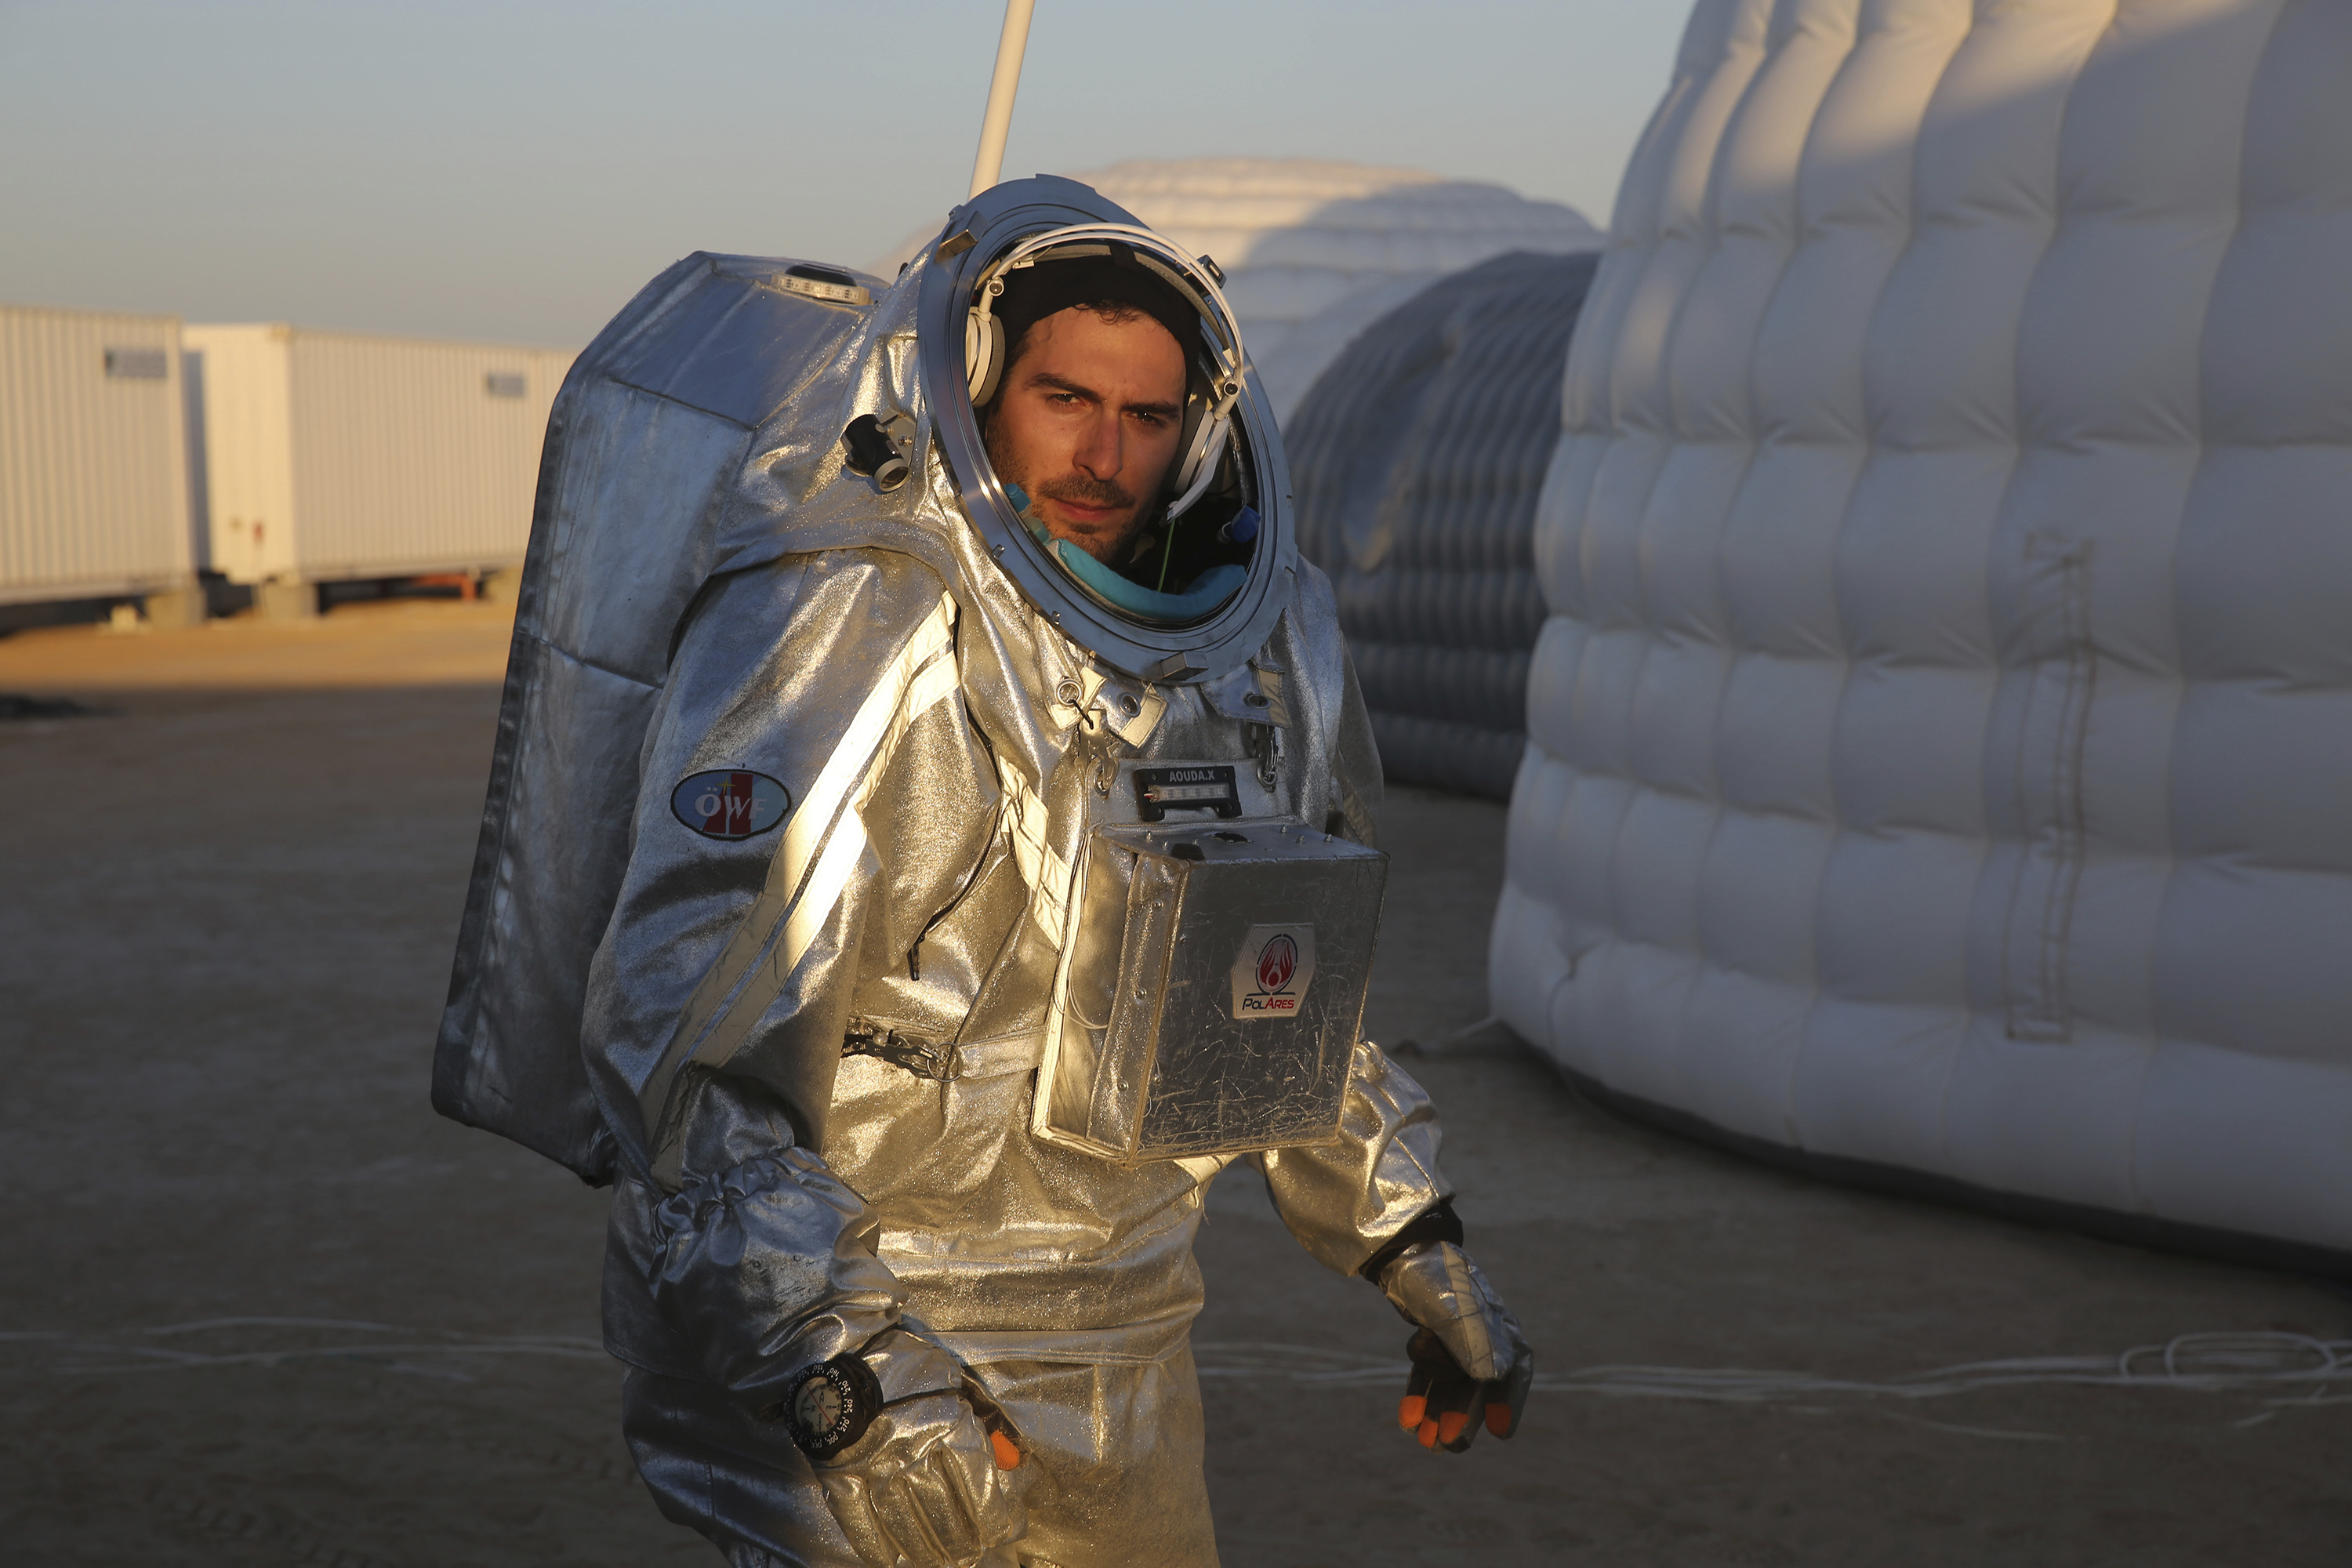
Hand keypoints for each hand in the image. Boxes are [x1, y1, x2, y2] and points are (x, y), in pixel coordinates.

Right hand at [784, 1329, 1030, 1566]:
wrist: (840, 1365)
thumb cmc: (906, 1371)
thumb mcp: (955, 1381)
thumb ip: (987, 1421)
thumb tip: (1017, 1460)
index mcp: (945, 1422)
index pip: (977, 1483)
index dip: (992, 1515)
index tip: (1000, 1531)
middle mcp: (912, 1450)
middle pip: (945, 1511)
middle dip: (964, 1540)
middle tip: (972, 1554)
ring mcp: (874, 1469)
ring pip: (909, 1525)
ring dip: (930, 1550)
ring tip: (944, 1560)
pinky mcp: (842, 1481)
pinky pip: (864, 1526)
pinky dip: (882, 1549)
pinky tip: (898, 1559)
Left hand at [1377, 1240, 1532, 1451]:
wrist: (1405, 1253)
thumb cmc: (1437, 1280)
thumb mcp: (1456, 1312)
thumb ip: (1474, 1344)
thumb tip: (1493, 1380)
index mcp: (1500, 1328)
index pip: (1514, 1372)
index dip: (1509, 1403)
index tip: (1500, 1432)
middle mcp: (1483, 1336)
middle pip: (1477, 1386)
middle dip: (1462, 1416)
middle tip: (1448, 1446)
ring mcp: (1457, 1338)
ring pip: (1450, 1384)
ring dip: (1437, 1413)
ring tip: (1424, 1443)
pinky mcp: (1432, 1338)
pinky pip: (1428, 1375)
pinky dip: (1419, 1396)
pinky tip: (1406, 1421)